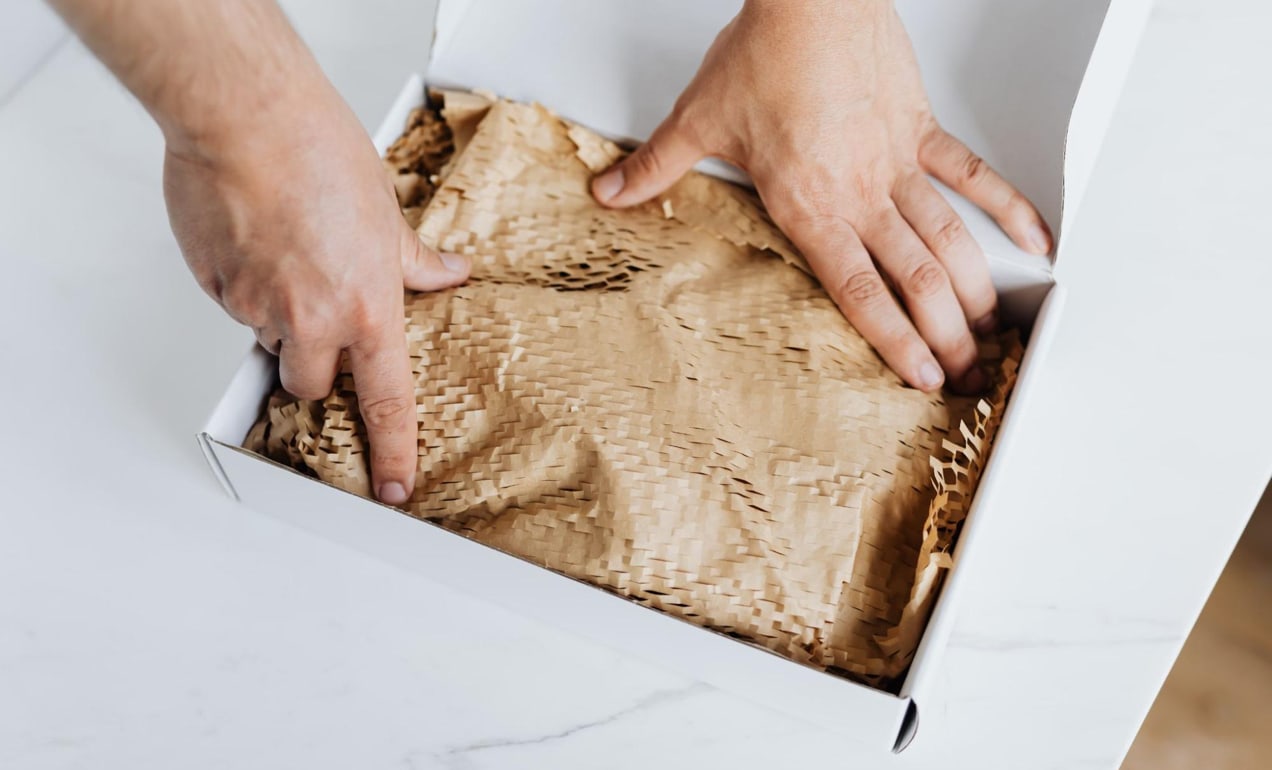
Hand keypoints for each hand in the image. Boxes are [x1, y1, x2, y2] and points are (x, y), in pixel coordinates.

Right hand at [164, 81, 469, 503]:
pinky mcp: (214, 287)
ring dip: (276, 317)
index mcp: (368, 309)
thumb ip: (414, 261)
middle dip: (312, 364)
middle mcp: (314, 320)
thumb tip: (449, 274)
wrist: (249, 115)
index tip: (395, 488)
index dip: (393, 451)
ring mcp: (257, 307)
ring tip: (284, 253)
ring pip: (266, 341)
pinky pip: (230, 304)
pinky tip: (254, 236)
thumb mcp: (387, 212)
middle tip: (315, 314)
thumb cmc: (321, 151)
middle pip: (310, 384)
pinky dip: (241, 281)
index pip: (388, 401)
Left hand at [592, 0, 1050, 392]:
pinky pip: (972, 176)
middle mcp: (861, 194)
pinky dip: (1007, 208)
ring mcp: (898, 164)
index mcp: (810, 206)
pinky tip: (1034, 240)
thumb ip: (654, 168)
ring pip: (948, 241)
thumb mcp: (698, 120)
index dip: (894, 340)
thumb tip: (610, 192)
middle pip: (914, 280)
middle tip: (965, 373)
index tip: (919, 375)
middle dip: (945, 334)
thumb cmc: (766, 53)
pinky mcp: (921, 130)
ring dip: (975, 290)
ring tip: (993, 330)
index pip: (858, 291)